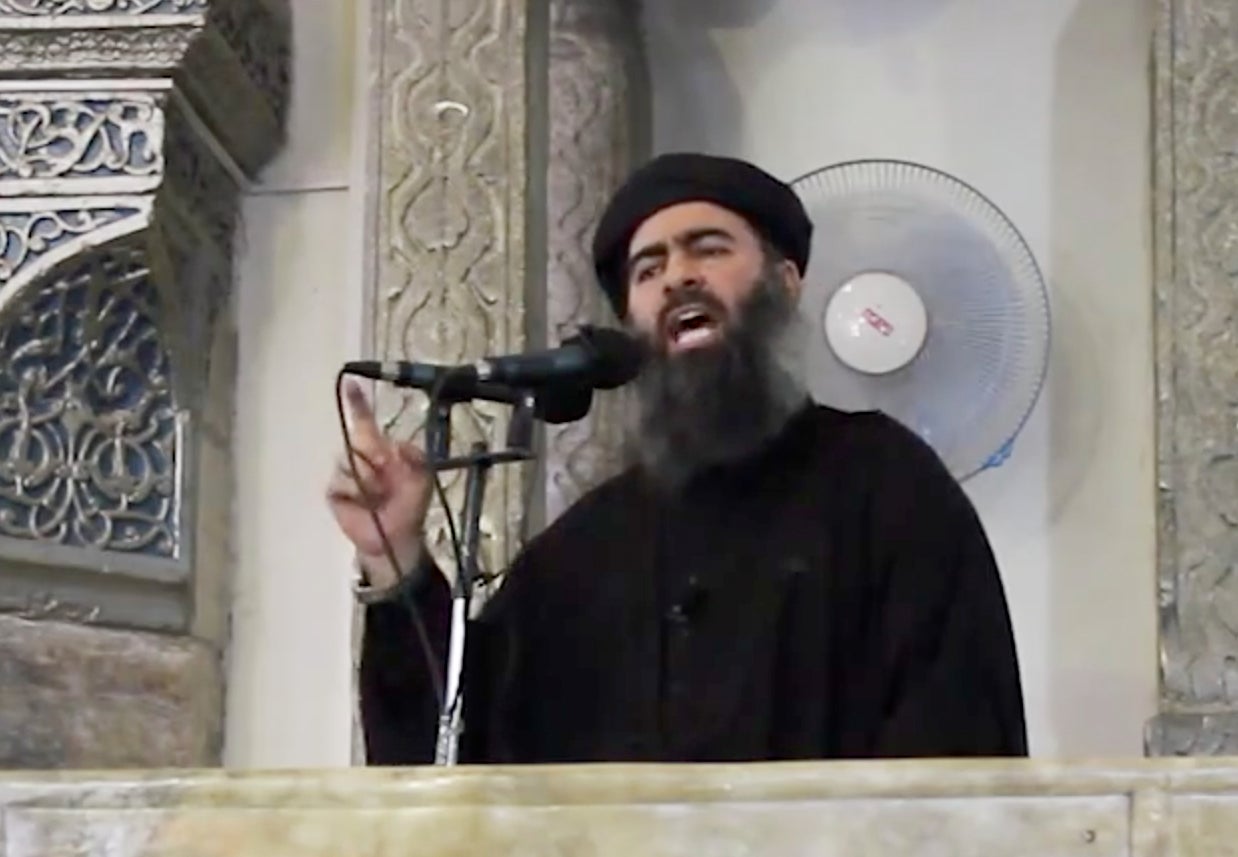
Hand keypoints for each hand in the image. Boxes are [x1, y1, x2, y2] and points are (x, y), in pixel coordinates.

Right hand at [326, 380, 432, 588]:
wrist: (395, 537)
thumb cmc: (409, 506)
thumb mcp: (421, 478)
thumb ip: (413, 456)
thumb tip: (393, 444)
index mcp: (381, 450)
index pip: (366, 422)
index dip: (358, 403)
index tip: (351, 383)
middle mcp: (360, 456)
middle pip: (358, 440)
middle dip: (375, 457)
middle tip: (388, 474)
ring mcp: (345, 473)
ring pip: (349, 461)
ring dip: (367, 479)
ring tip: (379, 496)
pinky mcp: (334, 491)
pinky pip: (341, 482)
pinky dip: (356, 492)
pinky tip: (365, 503)